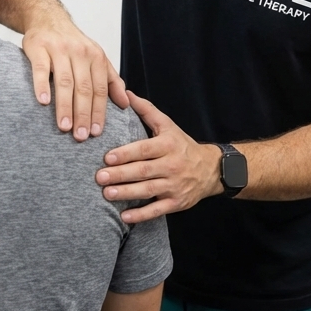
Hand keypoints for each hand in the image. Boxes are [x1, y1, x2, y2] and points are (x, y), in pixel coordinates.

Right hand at [23, 18, 128, 140]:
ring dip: (65, 106)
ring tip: (64, 127)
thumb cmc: (73, 44)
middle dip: (83, 114)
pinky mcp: (39, 48)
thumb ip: (111, 81)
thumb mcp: (97, 58)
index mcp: (96, 57)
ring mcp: (59, 49)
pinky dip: (42, 86)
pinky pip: (41, 69)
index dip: (99, 112)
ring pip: (64, 81)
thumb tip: (125, 104)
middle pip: (84, 88)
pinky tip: (44, 102)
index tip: (96, 132)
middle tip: (81, 136)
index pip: (100, 89)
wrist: (48, 18)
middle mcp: (80, 52)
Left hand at [96, 92, 222, 222]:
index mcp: (168, 145)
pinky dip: (141, 215)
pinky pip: (158, 210)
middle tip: (99, 177)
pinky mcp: (177, 203)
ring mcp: (175, 186)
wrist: (211, 169)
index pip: (144, 149)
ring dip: (127, 194)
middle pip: (144, 171)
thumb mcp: (168, 125)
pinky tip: (124, 217)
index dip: (126, 154)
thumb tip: (125, 93)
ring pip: (149, 191)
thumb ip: (146, 110)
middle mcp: (172, 165)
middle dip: (121, 175)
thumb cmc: (182, 145)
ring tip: (107, 194)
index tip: (107, 158)